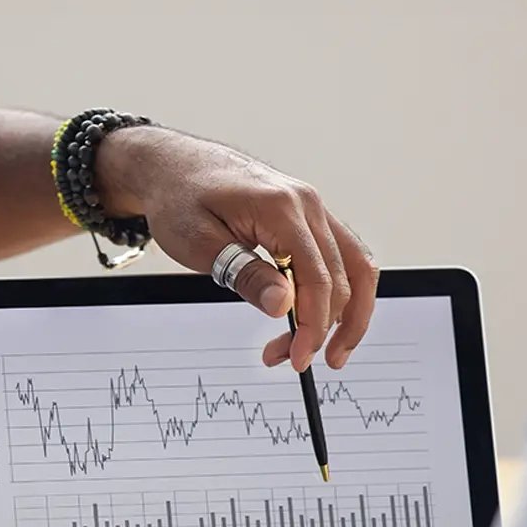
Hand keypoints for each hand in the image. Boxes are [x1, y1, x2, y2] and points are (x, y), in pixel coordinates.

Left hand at [96, 127, 378, 371]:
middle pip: (340, 278)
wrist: (173, 167)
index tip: (298, 357)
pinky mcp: (308, 217)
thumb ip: (245, 274)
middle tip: (290, 359)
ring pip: (354, 267)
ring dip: (345, 314)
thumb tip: (284, 306)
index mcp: (281, 207)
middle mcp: (308, 203)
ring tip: (327, 350)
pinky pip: (341, 256)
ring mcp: (312, 208)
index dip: (313, 326)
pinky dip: (339, 291)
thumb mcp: (199, 243)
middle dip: (321, 328)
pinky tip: (324, 318)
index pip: (316, 277)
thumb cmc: (180, 198)